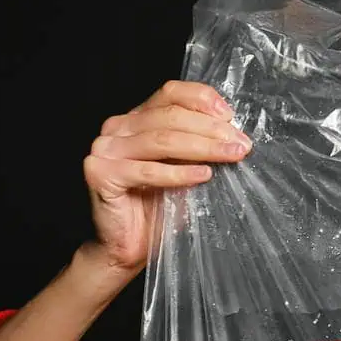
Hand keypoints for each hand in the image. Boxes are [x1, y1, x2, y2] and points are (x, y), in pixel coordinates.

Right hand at [83, 80, 250, 273]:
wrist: (126, 248)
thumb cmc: (157, 210)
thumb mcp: (183, 169)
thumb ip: (196, 146)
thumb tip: (234, 134)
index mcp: (136, 119)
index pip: (170, 93)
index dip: (202, 99)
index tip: (230, 117)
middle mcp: (117, 128)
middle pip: (170, 116)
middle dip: (210, 129)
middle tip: (240, 143)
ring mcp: (105, 148)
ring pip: (161, 140)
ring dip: (202, 147)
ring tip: (230, 156)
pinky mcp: (100, 173)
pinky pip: (147, 171)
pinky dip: (179, 173)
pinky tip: (203, 176)